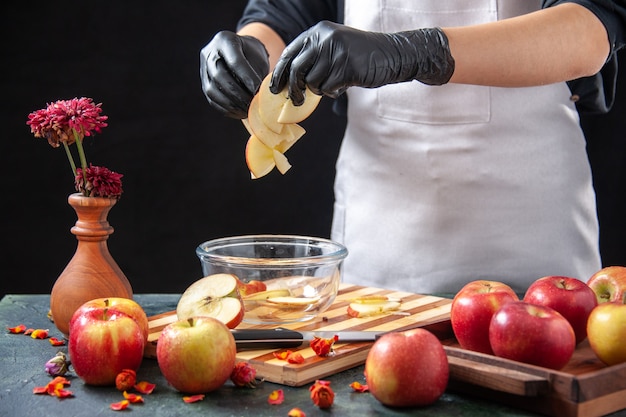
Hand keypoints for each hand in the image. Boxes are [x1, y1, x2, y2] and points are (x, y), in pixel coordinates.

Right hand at [200, 31, 268, 118]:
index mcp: (225, 39)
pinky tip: (239, 113)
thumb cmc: (254, 56)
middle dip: (238, 93)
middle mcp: (210, 52)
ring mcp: (203, 68)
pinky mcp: (204, 84)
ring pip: (212, 90)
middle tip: (252, 103)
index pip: (234, 61)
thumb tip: (261, 95)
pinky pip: (212, 99)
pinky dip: (226, 109)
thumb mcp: (259, 57)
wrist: (242, 54)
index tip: (257, 90)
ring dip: (231, 104)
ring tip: (247, 111)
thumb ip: (258, 72)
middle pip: (219, 75)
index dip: (246, 77)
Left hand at [270, 21, 454, 104]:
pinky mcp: (346, 67)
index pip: (290, 53)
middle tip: (296, 101)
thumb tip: (289, 80)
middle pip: (297, 70)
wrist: (392, 55)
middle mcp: (325, 38)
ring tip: (334, 84)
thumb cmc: (361, 55)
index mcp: (319, 31)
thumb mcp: (334, 47)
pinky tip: (344, 85)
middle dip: (294, 89)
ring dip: (320, 89)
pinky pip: (328, 88)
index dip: (280, 73)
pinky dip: (333, 92)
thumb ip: (314, 57)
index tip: (275, 88)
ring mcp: (336, 52)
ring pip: (312, 82)